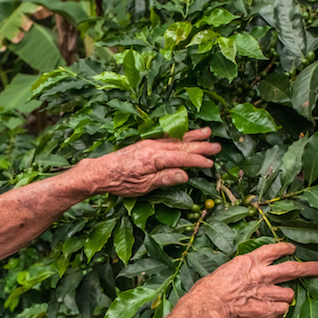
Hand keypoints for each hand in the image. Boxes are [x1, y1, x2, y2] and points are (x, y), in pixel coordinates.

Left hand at [82, 127, 220, 196]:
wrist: (100, 172)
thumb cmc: (120, 182)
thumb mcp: (143, 186)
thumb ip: (165, 178)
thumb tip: (184, 175)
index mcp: (155, 157)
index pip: (182, 158)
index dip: (198, 161)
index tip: (211, 163)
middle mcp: (154, 147)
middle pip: (182, 146)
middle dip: (201, 146)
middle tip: (218, 146)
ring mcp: (149, 143)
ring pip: (175, 139)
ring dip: (192, 136)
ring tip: (207, 132)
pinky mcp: (145, 144)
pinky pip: (167, 138)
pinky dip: (179, 136)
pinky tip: (185, 135)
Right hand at [186, 242, 317, 317]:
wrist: (207, 307)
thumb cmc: (207, 290)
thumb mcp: (224, 272)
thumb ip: (241, 272)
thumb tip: (243, 276)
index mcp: (249, 261)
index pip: (273, 250)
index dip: (285, 248)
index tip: (292, 249)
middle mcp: (261, 274)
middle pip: (293, 268)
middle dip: (309, 268)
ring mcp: (266, 293)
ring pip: (289, 293)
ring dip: (288, 295)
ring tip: (284, 297)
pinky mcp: (266, 310)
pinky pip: (282, 309)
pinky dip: (280, 310)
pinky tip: (274, 310)